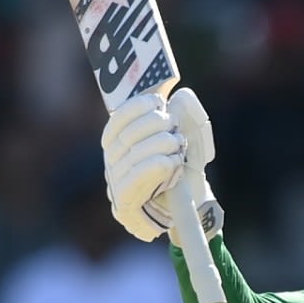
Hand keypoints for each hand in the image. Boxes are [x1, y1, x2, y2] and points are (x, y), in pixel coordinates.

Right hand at [102, 88, 221, 245]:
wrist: (190, 207)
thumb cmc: (185, 167)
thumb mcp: (189, 134)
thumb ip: (185, 110)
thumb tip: (181, 95)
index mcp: (121, 141)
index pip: (119, 118)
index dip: (137, 106)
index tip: (158, 100)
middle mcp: (113, 161)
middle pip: (128, 135)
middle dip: (155, 124)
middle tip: (175, 127)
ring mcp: (116, 183)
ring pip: (134, 155)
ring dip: (161, 145)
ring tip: (178, 146)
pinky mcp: (124, 204)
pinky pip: (135, 178)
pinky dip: (156, 165)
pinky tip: (172, 162)